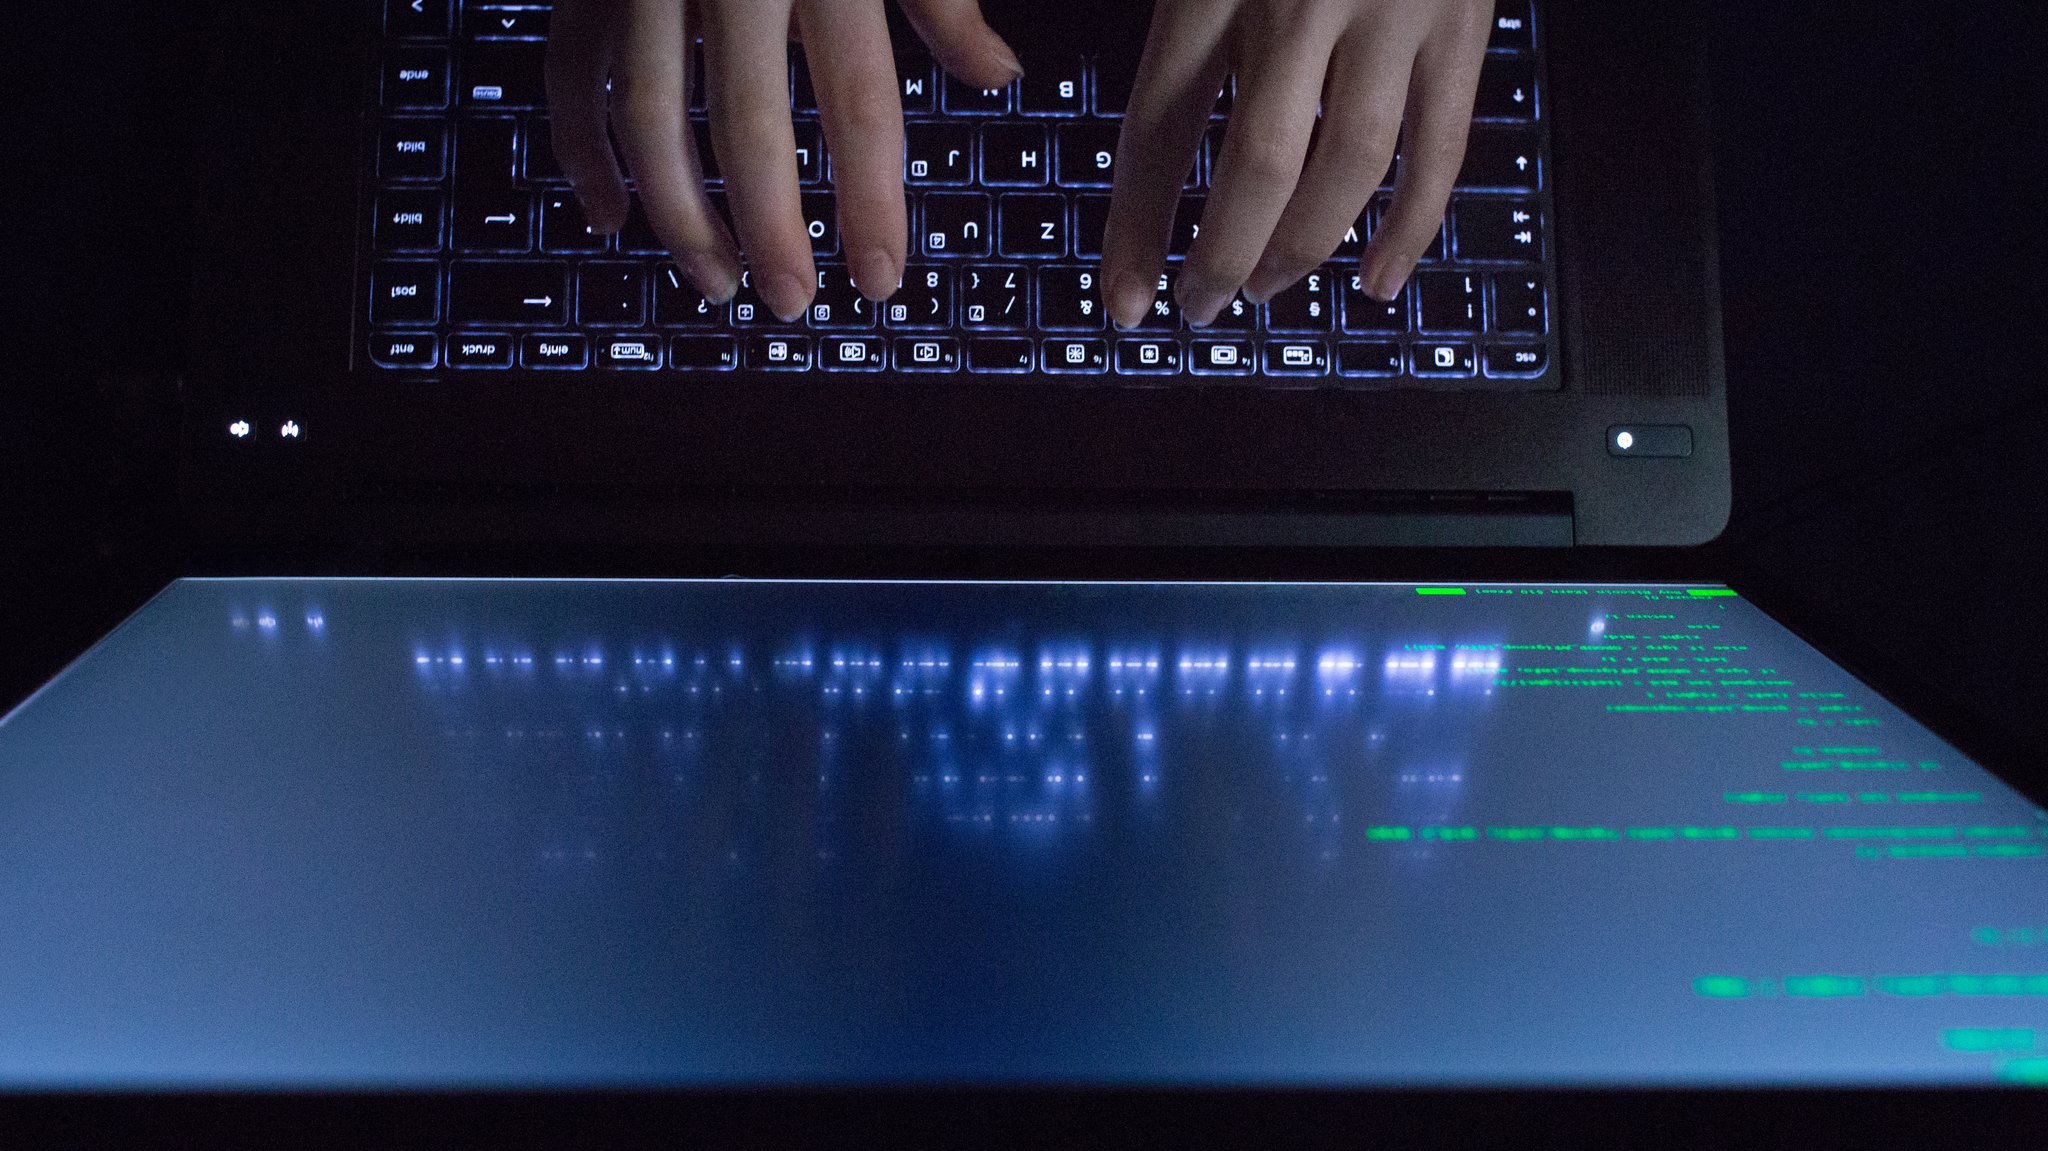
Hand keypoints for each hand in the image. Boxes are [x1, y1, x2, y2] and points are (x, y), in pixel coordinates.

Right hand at [547, 0, 1020, 320]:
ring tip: (716, 287)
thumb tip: (999, 77)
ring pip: (648, 114)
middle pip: (749, 123)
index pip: (857, 100)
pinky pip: (570, 73)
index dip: (869, 200)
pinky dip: (583, 151)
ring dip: (679, 215)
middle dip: (769, 229)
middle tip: (793, 306)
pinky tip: (612, 220)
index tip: (880, 281)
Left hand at [1101, 0, 1491, 328]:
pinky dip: (1413, 225)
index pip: (1161, 126)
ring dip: (1305, 248)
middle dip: (1221, 255)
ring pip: (1349, 167)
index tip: (1119, 297)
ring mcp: (1393, 13)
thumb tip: (1112, 110)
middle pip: (1256, 165)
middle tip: (1198, 306)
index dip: (1137, 227)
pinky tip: (1378, 278)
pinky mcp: (1463, 21)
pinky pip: (1442, 146)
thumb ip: (1175, 14)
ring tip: (1269, 288)